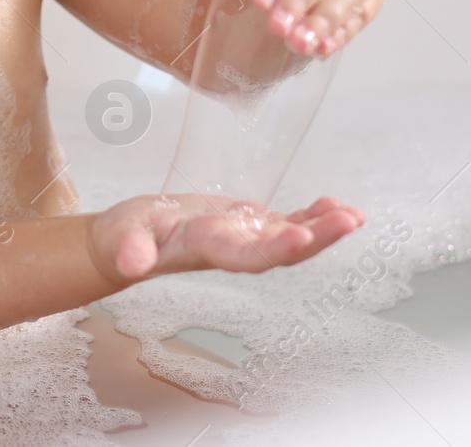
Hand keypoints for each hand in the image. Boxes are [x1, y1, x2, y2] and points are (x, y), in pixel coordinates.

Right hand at [88, 193, 365, 283]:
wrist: (127, 244)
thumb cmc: (120, 241)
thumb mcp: (117, 240)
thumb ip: (127, 249)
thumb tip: (130, 262)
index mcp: (201, 250)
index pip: (241, 254)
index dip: (273, 248)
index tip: (300, 238)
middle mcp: (229, 248)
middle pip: (277, 248)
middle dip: (315, 237)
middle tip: (348, 221)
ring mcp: (241, 238)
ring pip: (287, 235)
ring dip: (322, 228)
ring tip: (353, 215)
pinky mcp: (243, 225)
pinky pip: (284, 222)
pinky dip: (311, 216)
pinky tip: (336, 207)